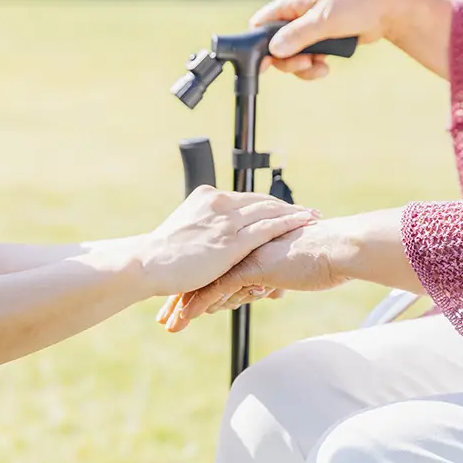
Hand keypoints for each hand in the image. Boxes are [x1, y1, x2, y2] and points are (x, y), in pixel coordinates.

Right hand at [135, 186, 318, 297]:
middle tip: (309, 211)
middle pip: (262, 201)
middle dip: (287, 206)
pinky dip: (290, 223)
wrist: (148, 264)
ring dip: (295, 213)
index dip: (268, 204)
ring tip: (314, 217)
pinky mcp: (232, 240)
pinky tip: (305, 224)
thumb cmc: (160, 257)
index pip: (246, 199)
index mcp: (206, 198)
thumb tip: (209, 244)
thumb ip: (201, 232)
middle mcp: (219, 203)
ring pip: (270, 211)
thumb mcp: (182, 234)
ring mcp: (227, 220)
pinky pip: (268, 227)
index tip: (284, 208)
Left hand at [157, 218, 352, 332]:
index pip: (214, 262)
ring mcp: (244, 254)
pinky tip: (184, 318)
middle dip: (181, 295)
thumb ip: (272, 275)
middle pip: (202, 271)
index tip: (178, 298)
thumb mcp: (289, 268)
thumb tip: (267, 287)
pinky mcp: (250, 267)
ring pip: (205, 281)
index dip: (195, 282)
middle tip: (164, 316)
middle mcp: (241, 244)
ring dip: (184, 305)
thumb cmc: (321, 258)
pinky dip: (198, 304)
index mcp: (248, 241)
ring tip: (168, 323)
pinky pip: (218, 288)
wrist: (339, 249)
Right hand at [251, 0, 452, 80]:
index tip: (266, 63)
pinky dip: (313, 67)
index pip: (260, 24)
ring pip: (291, 55)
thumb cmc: (356, 6)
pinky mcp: (319, 40)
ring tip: (320, 68)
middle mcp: (295, 15)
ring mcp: (307, 28)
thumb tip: (274, 49)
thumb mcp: (325, 20)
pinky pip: (306, 58)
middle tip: (305, 65)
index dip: (259, 44)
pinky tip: (326, 67)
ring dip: (303, 67)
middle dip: (288, 60)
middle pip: (274, 45)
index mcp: (291, 2)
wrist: (386, 11)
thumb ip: (298, 35)